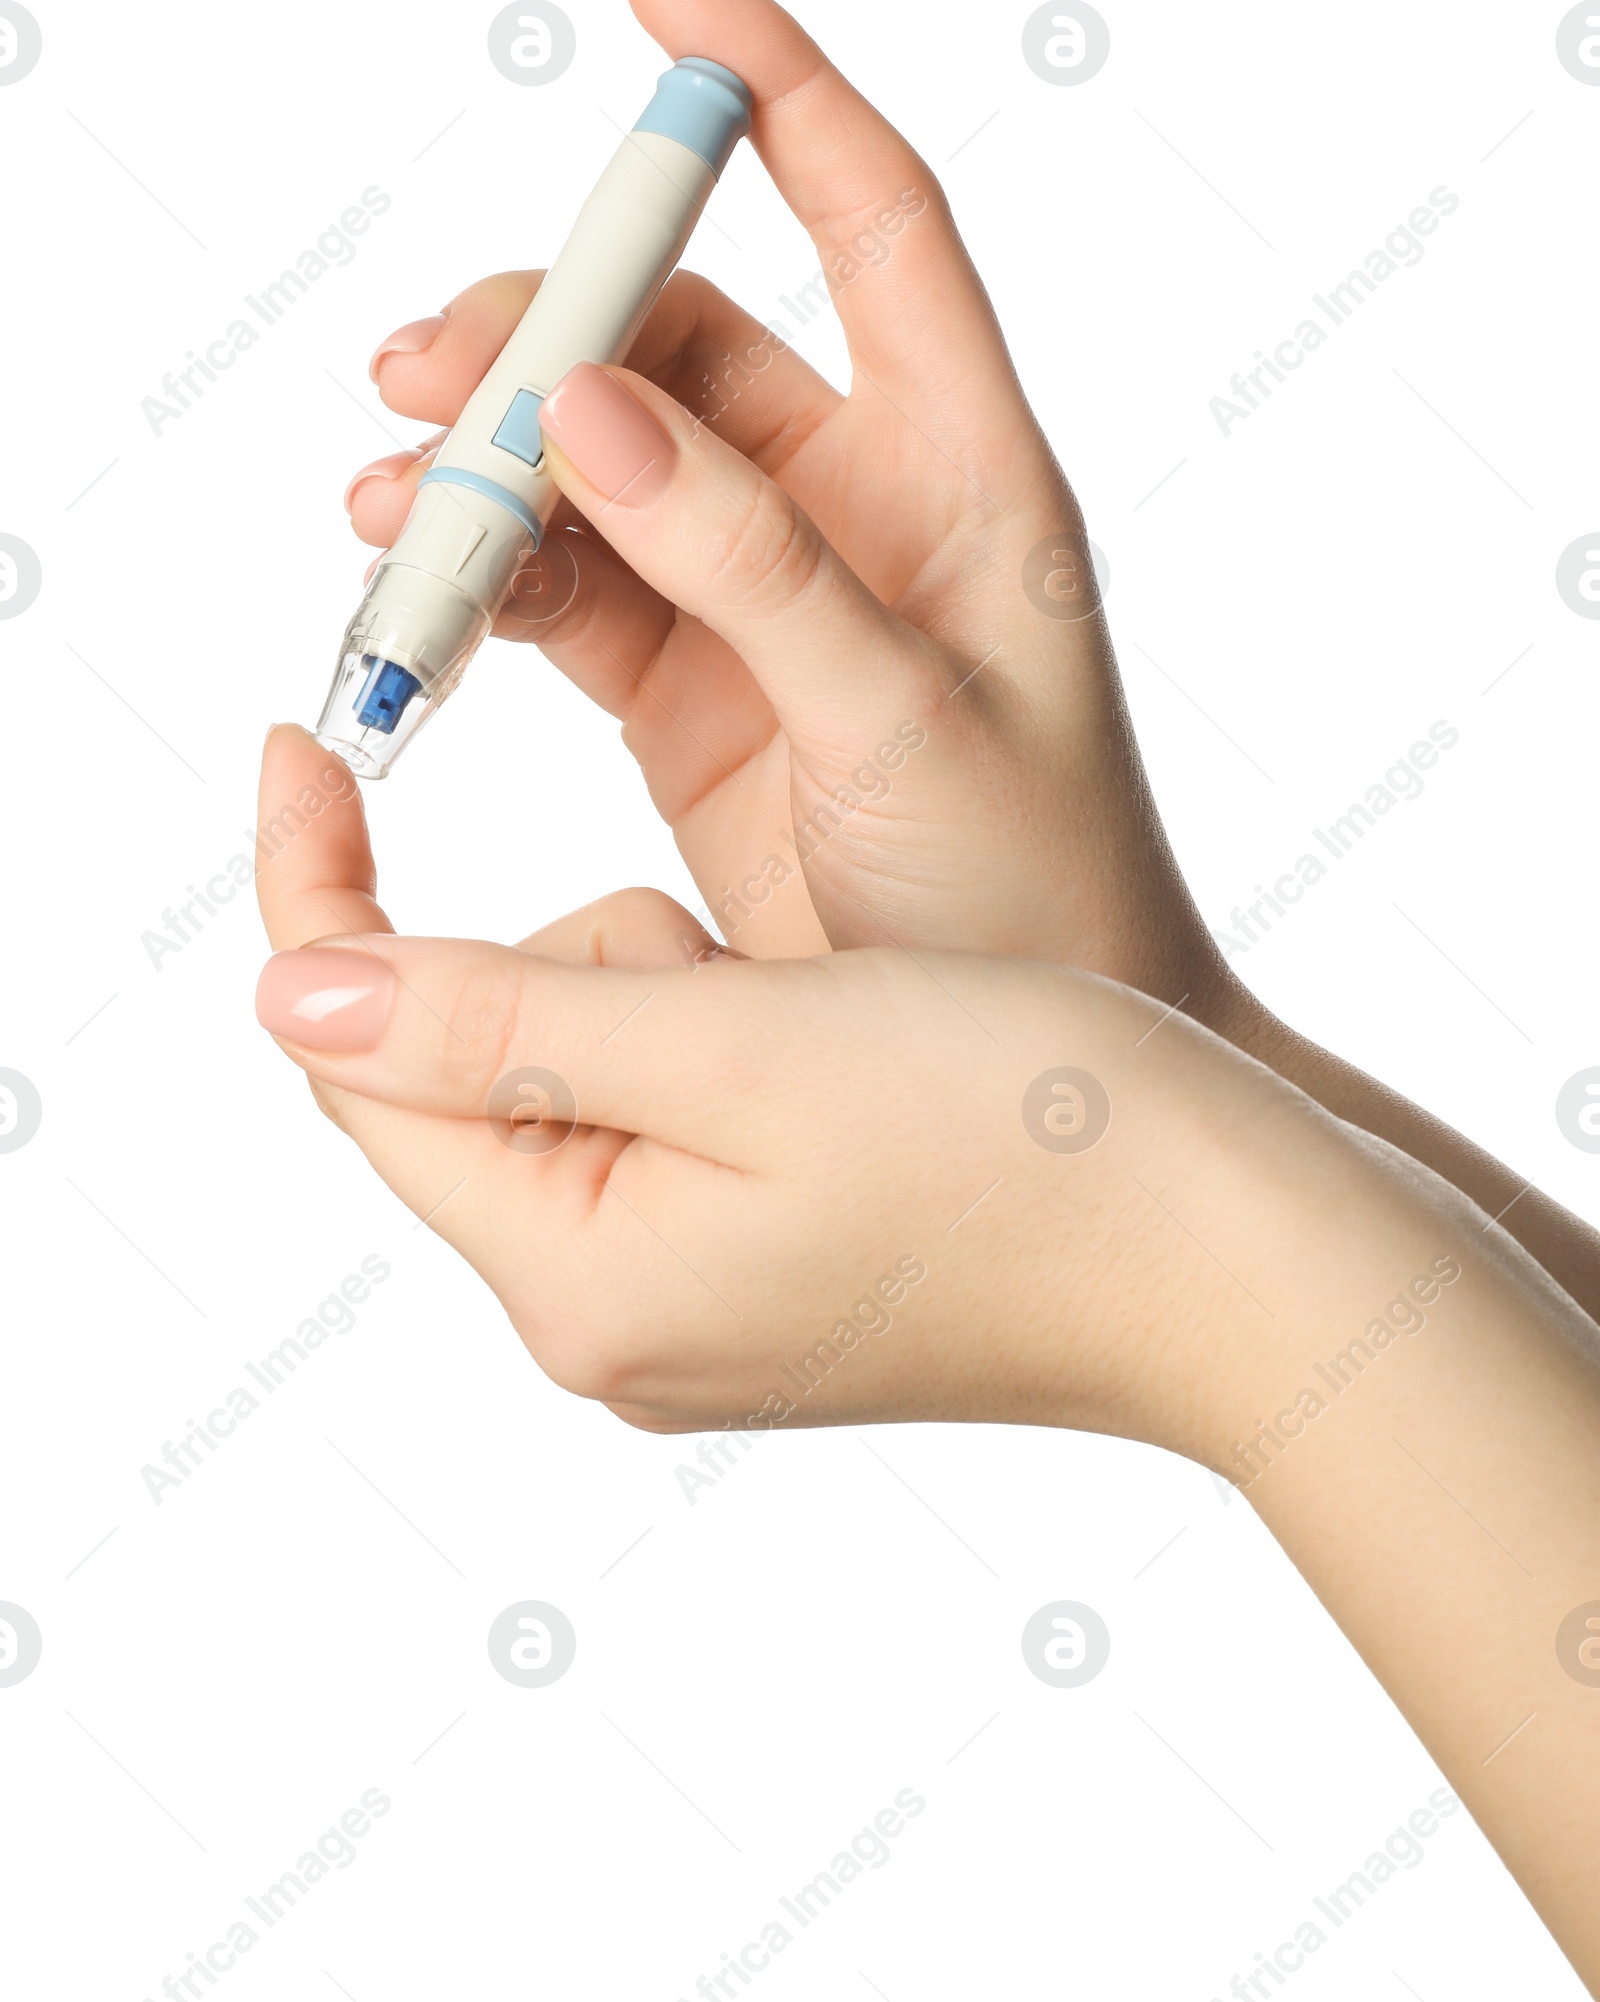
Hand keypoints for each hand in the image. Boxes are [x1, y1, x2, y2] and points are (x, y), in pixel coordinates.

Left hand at [252, 726, 1279, 1451]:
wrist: (1246, 1255)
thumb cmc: (1027, 1132)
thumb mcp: (740, 1039)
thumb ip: (501, 1022)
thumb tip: (295, 992)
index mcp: (582, 1282)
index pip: (361, 1064)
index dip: (315, 888)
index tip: (303, 729)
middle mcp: (614, 1322)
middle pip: (475, 1065)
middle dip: (566, 951)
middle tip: (719, 943)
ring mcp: (698, 1306)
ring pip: (584, 1067)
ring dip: (665, 980)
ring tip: (827, 1007)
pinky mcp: (772, 1268)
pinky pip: (675, 1104)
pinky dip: (727, 1025)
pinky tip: (856, 1041)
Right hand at [351, 0, 1229, 1019]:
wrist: (1007, 1077)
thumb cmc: (1031, 892)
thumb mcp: (907, 720)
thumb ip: (756, 564)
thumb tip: (591, 403)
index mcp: (962, 468)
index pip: (872, 215)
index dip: (773, 85)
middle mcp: (857, 502)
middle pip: (677, 339)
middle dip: (546, 331)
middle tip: (422, 381)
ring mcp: (758, 589)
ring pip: (599, 457)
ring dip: (488, 460)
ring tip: (391, 503)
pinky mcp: (685, 684)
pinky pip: (564, 583)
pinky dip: (483, 572)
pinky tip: (415, 584)